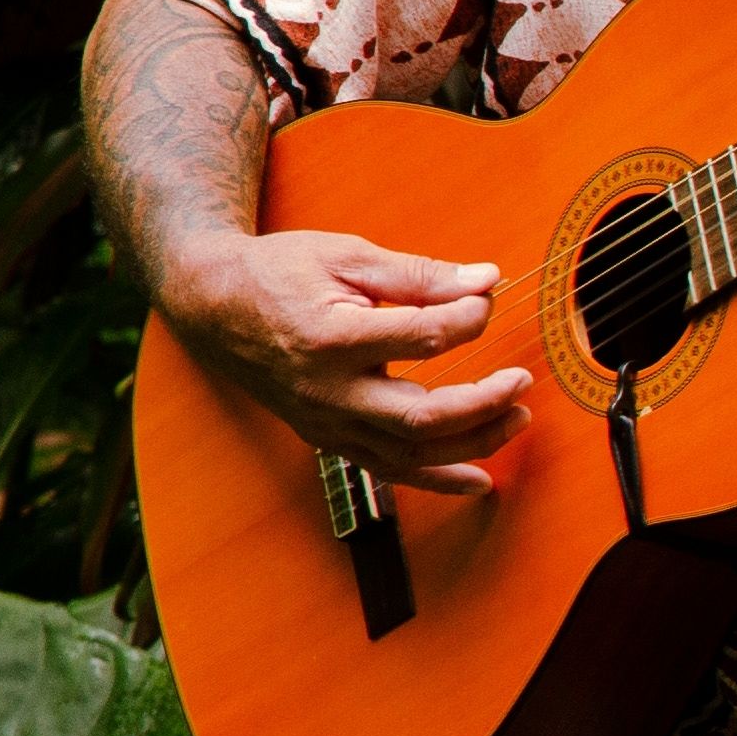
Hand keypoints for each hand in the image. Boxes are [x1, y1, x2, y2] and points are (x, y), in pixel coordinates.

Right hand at [156, 226, 524, 496]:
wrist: (213, 305)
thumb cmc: (280, 273)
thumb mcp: (346, 256)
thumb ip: (419, 274)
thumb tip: (486, 280)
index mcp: (330, 338)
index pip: (421, 338)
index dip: (467, 319)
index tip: (485, 299)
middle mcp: (327, 391)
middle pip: (420, 416)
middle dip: (483, 403)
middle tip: (522, 380)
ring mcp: (326, 422)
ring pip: (410, 452)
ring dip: (474, 443)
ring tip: (519, 418)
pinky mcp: (329, 437)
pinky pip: (389, 469)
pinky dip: (438, 478)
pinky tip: (480, 479)